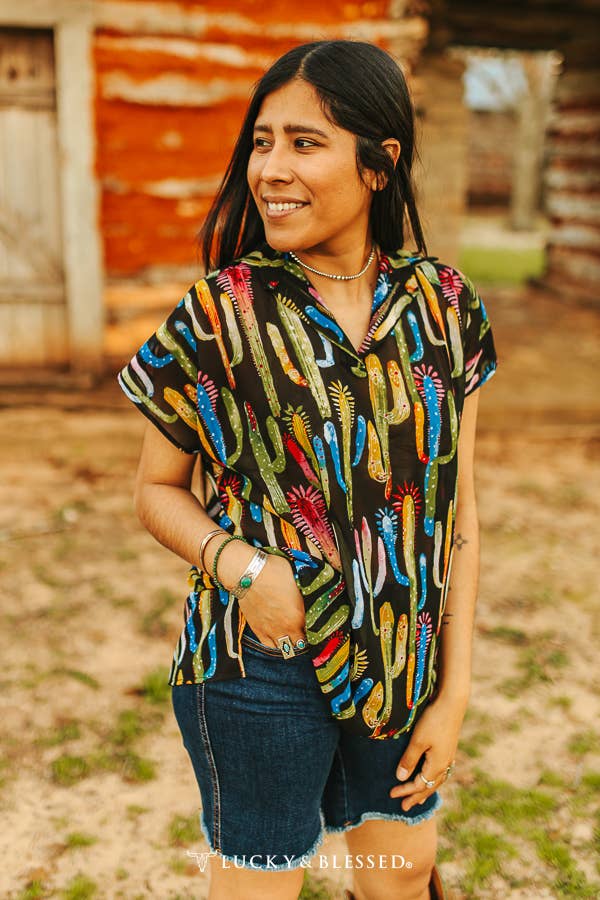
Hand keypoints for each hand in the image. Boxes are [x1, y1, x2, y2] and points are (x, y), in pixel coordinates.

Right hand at [237, 552, 306, 648]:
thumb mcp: (298, 578)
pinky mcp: (257, 629)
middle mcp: (286, 627)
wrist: (249, 574)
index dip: (315, 629)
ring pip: (285, 648)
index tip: (315, 625)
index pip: (313, 632)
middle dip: (303, 638)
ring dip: (290, 643)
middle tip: (304, 631)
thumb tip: (313, 591)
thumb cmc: (274, 572)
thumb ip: (306, 591)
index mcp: (299, 616)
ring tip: (291, 636)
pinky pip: (269, 645)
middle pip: (300, 644)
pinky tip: (278, 638)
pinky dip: (275, 644)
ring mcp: (271, 630)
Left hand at [389, 692, 467, 810]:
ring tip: (420, 799)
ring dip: (426, 790)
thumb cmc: (433, 720)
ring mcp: (449, 757)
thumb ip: (409, 760)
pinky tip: (432, 777)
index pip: (419, 784)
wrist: (453, 703)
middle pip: (430, 786)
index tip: (391, 795)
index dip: (405, 791)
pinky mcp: (449, 748)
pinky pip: (441, 772)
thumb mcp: (418, 740)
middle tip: (404, 808)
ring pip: (437, 780)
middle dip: (416, 797)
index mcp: (437, 765)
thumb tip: (400, 778)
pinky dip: (433, 779)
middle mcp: (445, 764)